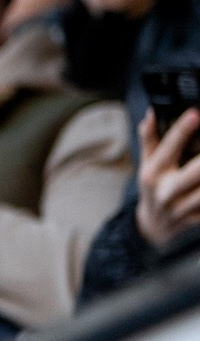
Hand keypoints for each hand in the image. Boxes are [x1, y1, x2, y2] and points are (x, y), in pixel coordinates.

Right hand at [135, 109, 199, 247]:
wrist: (153, 226)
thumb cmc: (153, 188)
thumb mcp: (146, 164)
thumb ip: (149, 140)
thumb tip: (151, 115)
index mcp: (153, 174)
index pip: (167, 148)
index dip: (182, 130)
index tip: (195, 114)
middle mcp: (166, 191)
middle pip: (194, 172)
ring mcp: (181, 207)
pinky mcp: (195, 218)